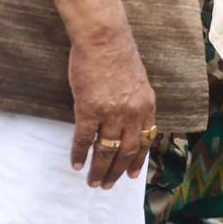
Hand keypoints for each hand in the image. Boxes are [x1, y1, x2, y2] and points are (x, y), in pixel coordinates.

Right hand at [67, 27, 157, 188]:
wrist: (104, 38)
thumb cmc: (117, 54)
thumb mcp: (137, 80)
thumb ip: (135, 101)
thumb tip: (128, 118)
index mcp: (146, 105)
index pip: (146, 140)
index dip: (138, 159)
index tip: (133, 174)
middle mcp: (132, 113)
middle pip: (128, 151)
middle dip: (118, 171)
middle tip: (108, 185)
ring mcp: (112, 113)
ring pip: (107, 150)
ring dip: (100, 169)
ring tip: (94, 182)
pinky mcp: (89, 109)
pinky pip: (84, 139)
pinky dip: (79, 153)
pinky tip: (75, 164)